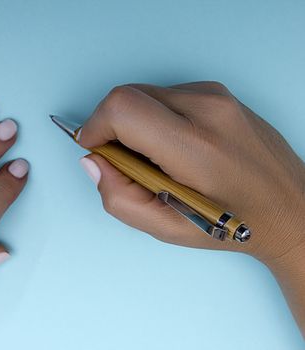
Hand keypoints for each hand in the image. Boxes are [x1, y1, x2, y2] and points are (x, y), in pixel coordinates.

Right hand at [77, 82, 304, 332]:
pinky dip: (154, 117)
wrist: (291, 206)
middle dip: (110, 125)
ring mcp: (216, 95)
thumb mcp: (168, 228)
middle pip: (128, 95)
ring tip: (154, 158)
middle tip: (123, 160)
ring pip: (144, 94)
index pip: (123, 108)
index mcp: (195, 148)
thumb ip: (119, 198)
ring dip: (133, 123)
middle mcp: (207, 108)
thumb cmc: (232, 223)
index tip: (93, 147)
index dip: (95, 125)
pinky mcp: (218, 92)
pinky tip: (172, 146)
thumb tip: (92, 161)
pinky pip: (165, 94)